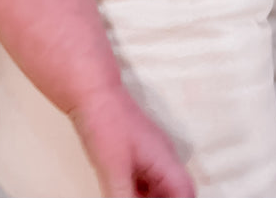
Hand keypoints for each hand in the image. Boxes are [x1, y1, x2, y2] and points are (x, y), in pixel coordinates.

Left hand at [70, 86, 195, 197]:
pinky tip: (124, 190)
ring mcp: (149, 149)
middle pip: (173, 189)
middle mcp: (162, 155)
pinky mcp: (134, 146)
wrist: (90, 89)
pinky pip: (144, 174)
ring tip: (128, 195)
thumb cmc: (105, 118)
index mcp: (165, 160)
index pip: (184, 192)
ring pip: (158, 182)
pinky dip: (138, 187)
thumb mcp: (113, 168)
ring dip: (149, 195)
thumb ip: (122, 196)